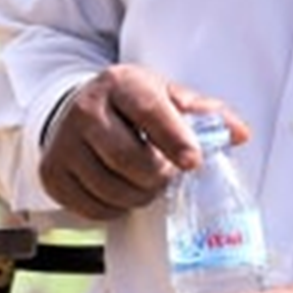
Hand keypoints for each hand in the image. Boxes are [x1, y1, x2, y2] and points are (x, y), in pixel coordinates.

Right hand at [39, 68, 242, 221]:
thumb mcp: (166, 96)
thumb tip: (239, 134)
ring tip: (145, 182)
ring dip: (139, 195)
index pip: (149, 112)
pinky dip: (115, 208)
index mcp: (120, 84)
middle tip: (166, 174)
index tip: (193, 161)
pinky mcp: (52, 174)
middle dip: (158, 176)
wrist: (75, 109)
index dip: (174, 140)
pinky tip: (120, 189)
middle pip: (130, 160)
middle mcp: (85, 110)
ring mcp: (63, 144)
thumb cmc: (131, 105)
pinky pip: (92, 208)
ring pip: (112, 189)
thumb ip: (204, 113)